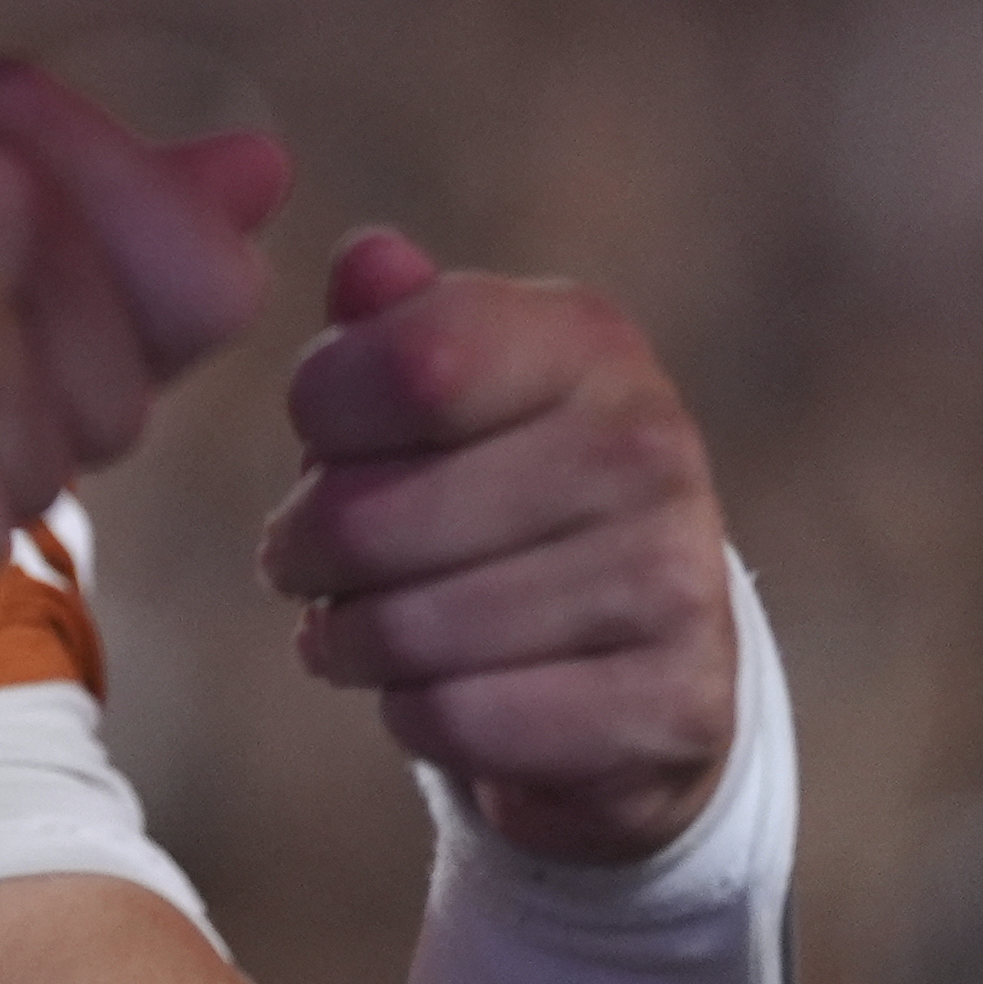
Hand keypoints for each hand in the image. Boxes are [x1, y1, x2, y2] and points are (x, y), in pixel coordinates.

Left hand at [260, 228, 736, 865]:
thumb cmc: (494, 502)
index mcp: (587, 342)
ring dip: (352, 643)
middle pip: (373, 514)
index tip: (321, 444)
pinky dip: (415, 718)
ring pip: (408, 630)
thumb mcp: (444, 395)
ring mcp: (676, 578)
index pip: (403, 362)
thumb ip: (392, 324)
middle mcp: (649, 444)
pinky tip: (436, 696)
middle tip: (308, 567)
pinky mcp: (675, 706)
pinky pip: (462, 721)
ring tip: (362, 633)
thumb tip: (368, 262)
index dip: (321, 414)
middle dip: (306, 553)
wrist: (634, 666)